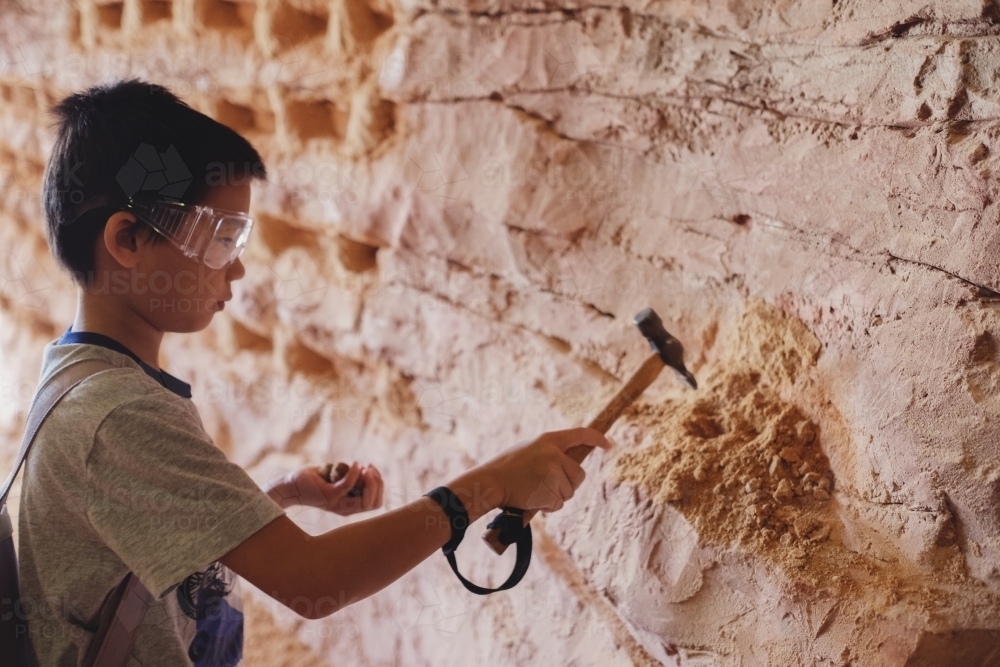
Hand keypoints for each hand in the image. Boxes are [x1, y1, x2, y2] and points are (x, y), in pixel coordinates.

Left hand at [267, 462, 383, 514]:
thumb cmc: (314, 481)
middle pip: (376, 502)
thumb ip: (351, 479)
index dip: (380, 487)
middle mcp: (346, 508)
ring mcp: (338, 503)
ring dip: (370, 479)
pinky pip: (350, 483)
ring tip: (364, 466)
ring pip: (366, 496)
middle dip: (378, 483)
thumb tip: (368, 470)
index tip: (372, 472)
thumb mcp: (337, 480)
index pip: (376, 504)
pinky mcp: (329, 495)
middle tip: (369, 469)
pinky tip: (354, 463)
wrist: (290, 487)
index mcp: (349, 507)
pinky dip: (356, 471)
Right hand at [482, 427, 611, 511]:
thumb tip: (571, 462)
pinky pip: (558, 504)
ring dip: (555, 496)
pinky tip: (532, 499)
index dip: (597, 439)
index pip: (580, 434)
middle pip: (579, 474)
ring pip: (568, 492)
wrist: (491, 482)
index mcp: (548, 439)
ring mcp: (552, 472)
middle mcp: (553, 454)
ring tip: (534, 490)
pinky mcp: (549, 491)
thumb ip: (550, 451)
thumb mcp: (529, 449)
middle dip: (569, 483)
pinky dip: (548, 506)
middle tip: (549, 485)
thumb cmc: (507, 468)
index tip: (608, 444)